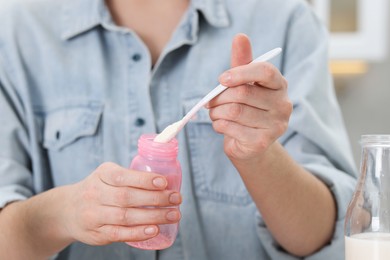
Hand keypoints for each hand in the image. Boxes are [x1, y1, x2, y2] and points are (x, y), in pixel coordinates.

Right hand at [61, 162, 181, 244]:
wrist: (67, 210)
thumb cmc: (98, 189)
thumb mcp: (108, 174)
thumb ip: (131, 176)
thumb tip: (166, 181)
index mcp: (102, 174)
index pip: (124, 176)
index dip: (145, 180)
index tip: (164, 182)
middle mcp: (95, 193)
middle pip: (128, 197)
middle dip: (156, 199)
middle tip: (176, 199)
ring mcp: (94, 214)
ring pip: (126, 216)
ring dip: (153, 217)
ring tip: (173, 215)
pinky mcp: (97, 233)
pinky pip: (119, 233)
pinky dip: (138, 232)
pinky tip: (154, 230)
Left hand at [207, 34, 291, 161]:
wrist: (250, 143)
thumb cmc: (246, 107)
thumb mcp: (244, 83)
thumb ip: (242, 62)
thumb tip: (240, 37)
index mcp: (280, 85)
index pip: (265, 71)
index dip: (240, 72)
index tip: (221, 79)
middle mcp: (283, 105)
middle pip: (243, 93)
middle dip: (219, 97)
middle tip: (210, 102)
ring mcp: (276, 125)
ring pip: (234, 111)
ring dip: (216, 112)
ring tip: (214, 113)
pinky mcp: (262, 142)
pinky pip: (231, 128)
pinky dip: (218, 125)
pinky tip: (220, 125)